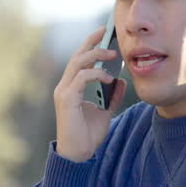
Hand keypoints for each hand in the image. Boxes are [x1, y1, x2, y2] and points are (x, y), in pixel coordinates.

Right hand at [52, 27, 127, 162]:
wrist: (78, 155)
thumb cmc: (88, 135)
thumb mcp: (105, 111)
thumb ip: (112, 96)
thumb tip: (122, 81)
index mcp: (71, 87)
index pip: (80, 59)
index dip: (90, 44)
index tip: (105, 32)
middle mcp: (65, 86)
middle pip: (77, 55)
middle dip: (92, 41)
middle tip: (107, 31)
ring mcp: (64, 92)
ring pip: (78, 63)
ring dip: (96, 55)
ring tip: (113, 54)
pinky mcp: (66, 99)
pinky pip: (81, 78)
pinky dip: (96, 74)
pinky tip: (109, 78)